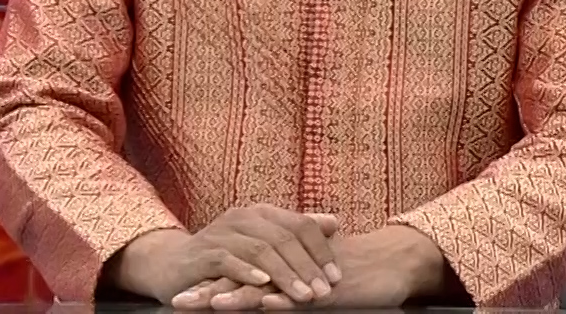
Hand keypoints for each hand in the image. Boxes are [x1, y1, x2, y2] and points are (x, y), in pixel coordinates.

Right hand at [113, 206, 340, 303]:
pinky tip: (263, 284)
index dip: (321, 251)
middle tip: (324, 292)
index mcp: (261, 214)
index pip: (300, 225)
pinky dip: (247, 272)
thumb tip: (333, 222)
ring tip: (302, 295)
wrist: (174, 266)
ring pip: (260, 249)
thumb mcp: (262, 245)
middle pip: (283, 237)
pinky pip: (228, 260)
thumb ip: (294, 234)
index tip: (336, 278)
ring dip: (284, 274)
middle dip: (307, 267)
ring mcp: (221, 233)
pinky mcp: (203, 253)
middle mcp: (242, 218)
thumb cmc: (225, 259)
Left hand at [179, 225, 446, 309]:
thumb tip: (258, 302)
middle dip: (209, 292)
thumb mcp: (306, 282)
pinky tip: (265, 305)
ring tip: (213, 304)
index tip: (178, 296)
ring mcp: (303, 278)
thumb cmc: (347, 274)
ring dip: (239, 296)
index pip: (235, 276)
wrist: (387, 262)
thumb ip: (282, 286)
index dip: (208, 285)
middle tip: (178, 300)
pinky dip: (282, 299)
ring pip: (266, 287)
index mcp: (276, 268)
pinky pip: (301, 296)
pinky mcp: (325, 288)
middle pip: (240, 280)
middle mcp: (284, 271)